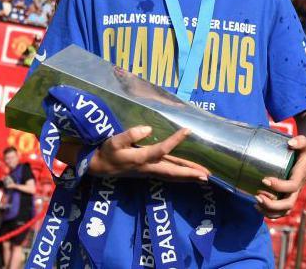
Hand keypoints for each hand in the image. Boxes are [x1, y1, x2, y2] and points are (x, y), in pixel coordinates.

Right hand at [88, 126, 208, 181]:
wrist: (99, 167)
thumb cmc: (107, 152)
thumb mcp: (113, 142)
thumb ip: (129, 135)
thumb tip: (147, 129)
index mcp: (140, 158)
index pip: (162, 150)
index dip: (175, 140)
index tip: (188, 130)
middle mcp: (148, 167)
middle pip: (173, 171)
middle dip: (189, 173)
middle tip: (206, 175)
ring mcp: (150, 171)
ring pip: (172, 175)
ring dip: (188, 176)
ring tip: (204, 176)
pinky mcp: (150, 171)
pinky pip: (169, 174)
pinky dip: (180, 175)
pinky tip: (189, 174)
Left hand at [255, 136, 305, 218]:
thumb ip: (300, 141)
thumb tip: (290, 142)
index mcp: (300, 177)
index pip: (291, 186)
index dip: (278, 186)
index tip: (265, 179)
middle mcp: (297, 189)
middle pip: (287, 204)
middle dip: (272, 204)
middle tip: (257, 196)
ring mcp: (293, 194)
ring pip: (284, 211)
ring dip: (269, 210)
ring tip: (255, 202)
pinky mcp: (288, 196)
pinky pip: (281, 211)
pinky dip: (269, 212)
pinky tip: (257, 206)